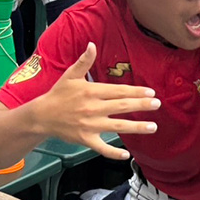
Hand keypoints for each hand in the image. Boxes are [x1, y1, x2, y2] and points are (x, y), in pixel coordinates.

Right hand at [34, 43, 159, 159]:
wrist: (42, 116)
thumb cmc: (58, 94)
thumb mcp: (70, 75)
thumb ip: (84, 61)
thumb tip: (92, 44)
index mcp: (91, 92)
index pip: (118, 91)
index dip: (135, 92)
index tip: (150, 92)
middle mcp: (93, 109)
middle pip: (122, 107)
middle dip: (141, 106)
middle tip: (157, 104)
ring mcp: (90, 126)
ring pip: (117, 127)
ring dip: (136, 127)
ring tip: (153, 126)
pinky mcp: (85, 139)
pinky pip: (102, 148)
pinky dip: (113, 152)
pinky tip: (127, 155)